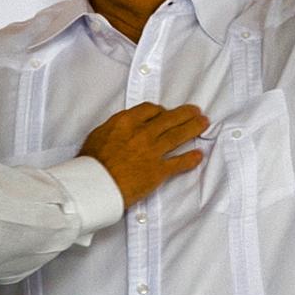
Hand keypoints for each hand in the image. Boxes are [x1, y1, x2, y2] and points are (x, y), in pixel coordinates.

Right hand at [78, 102, 208, 205]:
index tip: (166, 112)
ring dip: (194, 128)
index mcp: (126, 122)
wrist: (94, 185)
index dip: (161, 110)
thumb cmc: (91, 163)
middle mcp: (142, 133)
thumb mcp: (99, 135)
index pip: (151, 109)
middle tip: (195, 111)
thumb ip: (116, 128)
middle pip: (170, 118)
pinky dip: (191, 159)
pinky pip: (179, 162)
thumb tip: (124, 126)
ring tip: (203, 123)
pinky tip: (198, 155)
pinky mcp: (158, 171)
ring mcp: (152, 151)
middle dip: (185, 114)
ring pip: (179, 135)